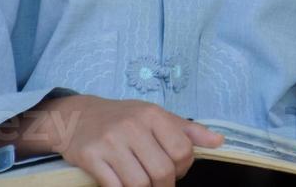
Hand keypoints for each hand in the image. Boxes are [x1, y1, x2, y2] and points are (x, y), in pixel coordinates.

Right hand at [48, 95, 223, 186]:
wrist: (77, 116)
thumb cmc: (123, 118)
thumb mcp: (156, 116)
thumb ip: (188, 130)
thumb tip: (219, 142)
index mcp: (153, 115)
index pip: (182, 150)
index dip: (183, 168)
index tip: (176, 172)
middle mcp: (133, 126)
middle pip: (162, 170)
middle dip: (165, 186)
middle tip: (161, 186)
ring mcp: (110, 142)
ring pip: (139, 182)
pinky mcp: (90, 157)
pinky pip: (114, 186)